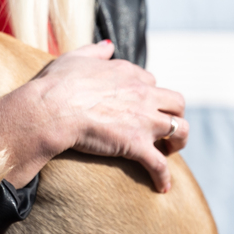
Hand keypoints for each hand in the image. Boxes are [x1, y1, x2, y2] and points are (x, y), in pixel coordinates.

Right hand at [0, 40, 187, 191]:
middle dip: (174, 114)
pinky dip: (164, 177)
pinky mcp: (137, 145)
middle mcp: (143, 94)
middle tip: (164, 127)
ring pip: (181, 129)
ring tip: (170, 151)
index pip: (151, 82)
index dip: (148, 95)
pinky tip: (163, 187)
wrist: (52, 109)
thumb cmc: (56, 84)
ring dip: (179, 141)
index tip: (140, 106)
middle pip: (176, 102)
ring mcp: (143, 120)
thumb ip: (95, 51)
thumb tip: (109, 46)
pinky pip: (160, 164)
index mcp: (128, 73)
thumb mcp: (74, 57)